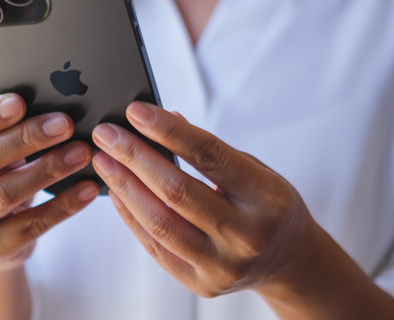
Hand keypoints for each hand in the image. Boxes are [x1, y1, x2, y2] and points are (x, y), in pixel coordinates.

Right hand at [0, 93, 98, 270]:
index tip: (20, 102)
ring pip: (5, 193)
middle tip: (65, 123)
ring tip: (81, 153)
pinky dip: (62, 206)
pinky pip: (30, 226)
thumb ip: (6, 125)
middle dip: (25, 139)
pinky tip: (87, 189)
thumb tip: (46, 94)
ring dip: (47, 170)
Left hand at [91, 102, 393, 318]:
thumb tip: (162, 119)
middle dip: (134, 157)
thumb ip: (210, 149)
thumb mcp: (254, 170)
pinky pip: (156, 247)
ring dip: (124, 186)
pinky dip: (131, 216)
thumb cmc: (268, 206)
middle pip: (177, 190)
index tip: (136, 111)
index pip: (209, 156)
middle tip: (106, 134)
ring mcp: (223, 265)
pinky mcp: (201, 284)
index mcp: (267, 198)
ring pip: (160, 222)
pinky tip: (116, 191)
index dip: (168, 131)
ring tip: (103, 160)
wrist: (290, 262)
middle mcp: (247, 236)